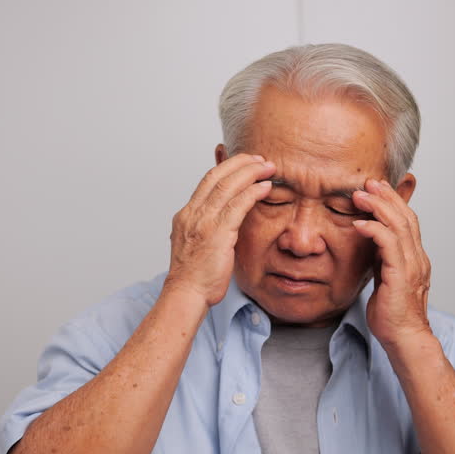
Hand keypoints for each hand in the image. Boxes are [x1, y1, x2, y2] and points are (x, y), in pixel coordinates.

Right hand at [164, 153, 275, 305]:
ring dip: (250, 173)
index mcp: (186, 215)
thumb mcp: (195, 245)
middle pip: (217, 176)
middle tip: (260, 159)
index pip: (207, 181)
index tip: (244, 163)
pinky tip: (266, 187)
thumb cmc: (193, 276)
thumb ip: (206, 228)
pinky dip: (253, 192)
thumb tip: (222, 221)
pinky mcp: (217, 233)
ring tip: (268, 167)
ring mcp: (203, 222)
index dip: (227, 167)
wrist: (186, 294)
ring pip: (228, 186)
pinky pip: (238, 205)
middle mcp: (192, 213)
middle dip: (240, 163)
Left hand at [351, 178, 431, 348]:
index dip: (393, 202)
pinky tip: (359, 224)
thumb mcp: (385, 278)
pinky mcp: (400, 276)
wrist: (404, 339)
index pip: (407, 222)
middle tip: (368, 182)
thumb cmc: (392, 315)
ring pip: (399, 226)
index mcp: (415, 258)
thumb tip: (370, 241)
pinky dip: (374, 230)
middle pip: (405, 217)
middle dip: (386, 196)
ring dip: (378, 207)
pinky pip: (389, 245)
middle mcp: (417, 258)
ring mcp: (411, 266)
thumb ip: (382, 259)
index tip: (376, 188)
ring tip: (360, 196)